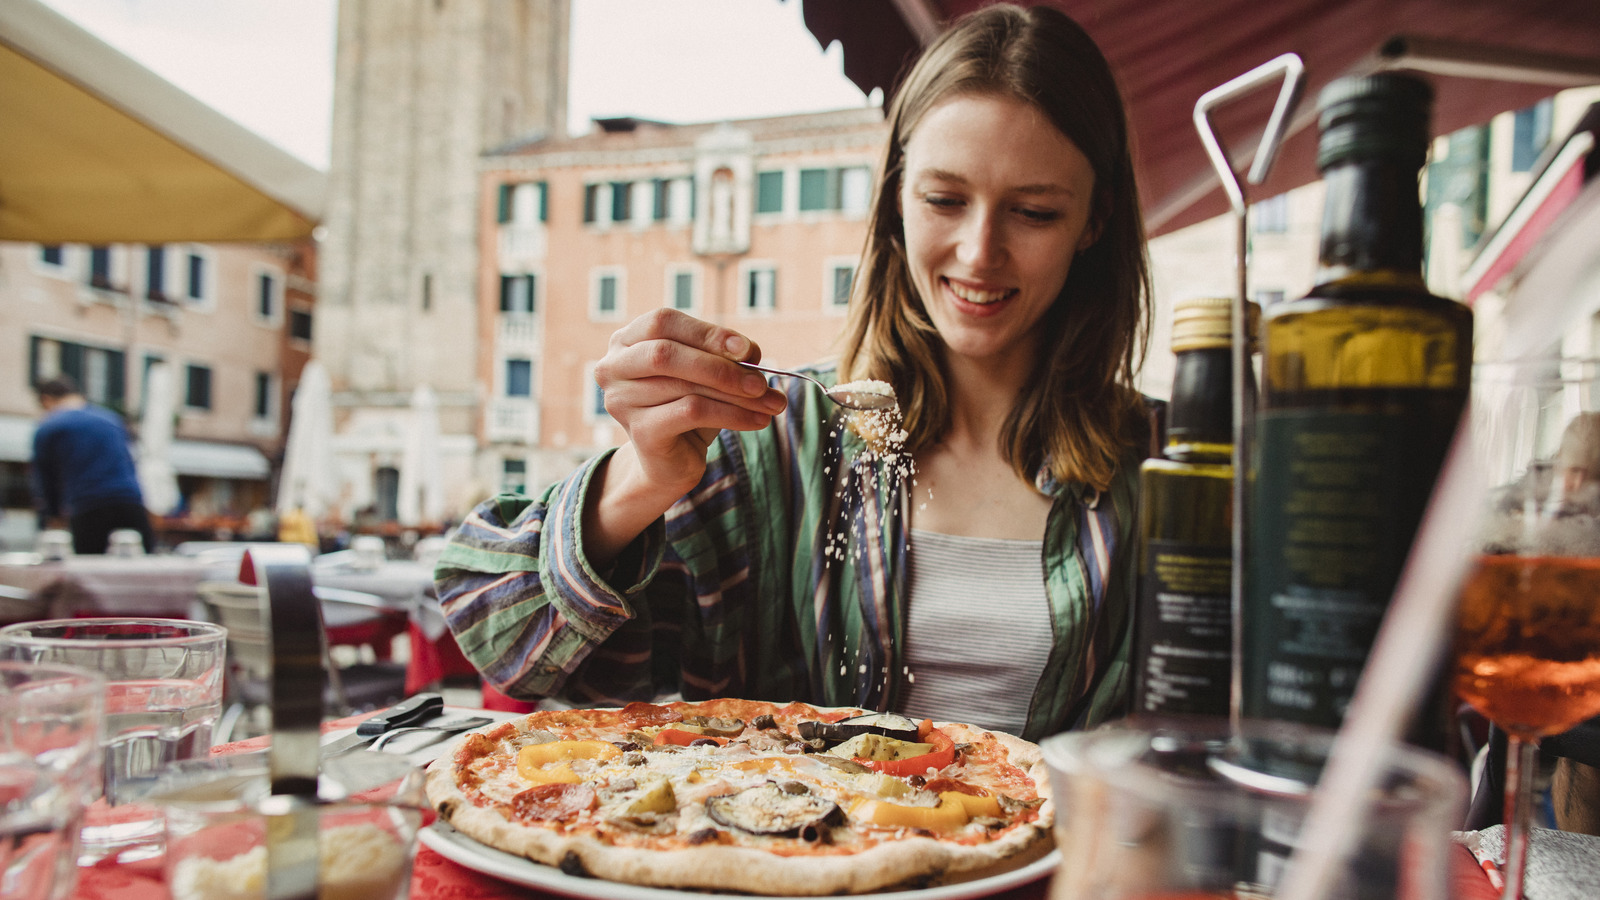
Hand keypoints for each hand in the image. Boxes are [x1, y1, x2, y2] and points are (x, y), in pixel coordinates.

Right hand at [583, 310, 786, 563]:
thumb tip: (750, 354)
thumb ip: (723, 357)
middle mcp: (613, 367)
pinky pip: (691, 413)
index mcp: (626, 341)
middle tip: (762, 383)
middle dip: (721, 366)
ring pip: (685, 386)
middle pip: (667, 353)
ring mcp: (621, 400)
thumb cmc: (687, 408)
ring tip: (771, 404)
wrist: (669, 462)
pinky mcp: (639, 432)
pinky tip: (757, 421)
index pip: (663, 322)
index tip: (749, 350)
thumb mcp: (706, 375)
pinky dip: (731, 415)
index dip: (708, 333)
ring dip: (737, 395)